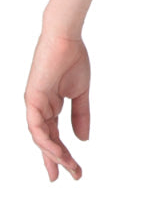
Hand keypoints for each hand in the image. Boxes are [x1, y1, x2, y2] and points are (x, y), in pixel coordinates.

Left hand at [24, 28, 89, 180]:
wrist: (66, 38)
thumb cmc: (73, 59)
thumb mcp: (80, 93)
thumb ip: (81, 115)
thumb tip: (83, 139)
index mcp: (50, 106)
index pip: (54, 136)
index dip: (62, 154)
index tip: (73, 170)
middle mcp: (39, 108)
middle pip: (46, 141)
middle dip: (56, 161)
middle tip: (68, 177)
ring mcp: (34, 105)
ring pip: (41, 137)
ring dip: (53, 154)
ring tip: (67, 167)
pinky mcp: (31, 99)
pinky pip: (37, 126)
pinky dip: (46, 141)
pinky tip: (57, 152)